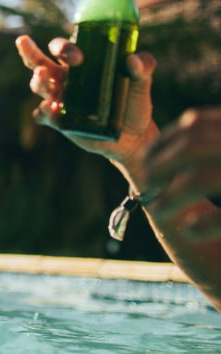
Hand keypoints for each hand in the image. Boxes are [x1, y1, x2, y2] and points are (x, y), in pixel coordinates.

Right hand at [15, 35, 158, 165]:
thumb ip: (144, 68)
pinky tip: (49, 109)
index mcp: (80, 65)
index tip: (78, 57)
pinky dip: (43, 111)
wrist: (134, 137)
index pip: (62, 49)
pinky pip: (43, 115)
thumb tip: (133, 60)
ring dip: (37, 80)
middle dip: (29, 51)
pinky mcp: (60, 121)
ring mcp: (60, 100)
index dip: (64, 48)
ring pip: (39, 86)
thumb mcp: (141, 83)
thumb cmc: (134, 103)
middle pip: (38, 61)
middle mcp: (65, 79)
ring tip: (41, 76)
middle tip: (23, 41)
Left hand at [145, 108, 220, 238]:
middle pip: (192, 147)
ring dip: (171, 197)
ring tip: (156, 210)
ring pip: (200, 178)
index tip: (144, 157)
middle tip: (145, 183)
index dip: (164, 141)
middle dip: (160, 166)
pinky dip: (203, 223)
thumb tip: (172, 142)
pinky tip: (189, 229)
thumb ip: (209, 142)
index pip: (196, 123)